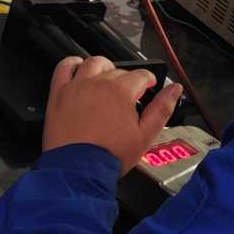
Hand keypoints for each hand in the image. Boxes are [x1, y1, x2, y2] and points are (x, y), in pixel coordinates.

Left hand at [41, 55, 181, 173]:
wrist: (78, 170)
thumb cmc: (110, 155)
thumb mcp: (145, 136)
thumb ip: (162, 109)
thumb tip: (174, 89)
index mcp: (122, 91)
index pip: (141, 75)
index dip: (148, 80)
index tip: (148, 87)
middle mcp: (99, 82)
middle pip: (118, 70)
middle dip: (126, 79)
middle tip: (127, 95)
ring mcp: (77, 86)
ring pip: (94, 63)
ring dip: (104, 67)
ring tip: (107, 79)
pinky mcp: (59, 93)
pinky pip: (64, 67)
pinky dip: (72, 63)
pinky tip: (78, 68)